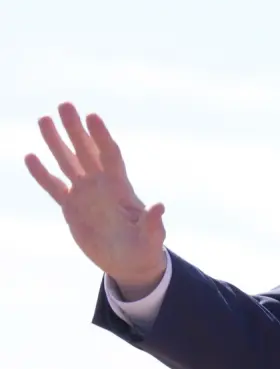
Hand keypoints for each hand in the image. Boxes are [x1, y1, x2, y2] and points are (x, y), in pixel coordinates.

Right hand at [24, 103, 167, 295]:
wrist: (130, 263)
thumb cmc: (146, 249)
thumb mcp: (152, 238)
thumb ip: (153, 223)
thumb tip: (159, 207)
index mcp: (121, 188)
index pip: (109, 156)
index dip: (101, 137)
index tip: (92, 116)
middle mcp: (101, 186)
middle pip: (86, 151)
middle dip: (75, 129)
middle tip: (64, 105)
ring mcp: (85, 195)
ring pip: (68, 162)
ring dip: (56, 142)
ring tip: (44, 119)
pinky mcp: (72, 209)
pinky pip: (54, 187)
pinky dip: (42, 173)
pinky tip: (30, 156)